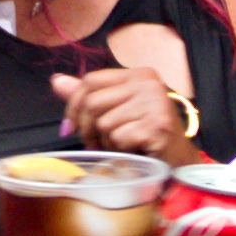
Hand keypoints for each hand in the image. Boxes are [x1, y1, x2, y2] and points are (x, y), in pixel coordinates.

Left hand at [47, 65, 196, 163]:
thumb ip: (89, 95)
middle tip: (95, 144)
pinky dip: (121, 150)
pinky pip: (119, 138)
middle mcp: (148, 83)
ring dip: (107, 142)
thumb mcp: (118, 109)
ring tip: (121, 147)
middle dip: (87, 129)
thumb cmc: (147, 135)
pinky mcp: (157, 125)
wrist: (178, 161)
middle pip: (93, 102)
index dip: (73, 105)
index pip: (90, 80)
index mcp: (139, 74)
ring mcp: (155, 103)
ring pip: (105, 123)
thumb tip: (56, 81)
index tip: (71, 127)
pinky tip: (133, 151)